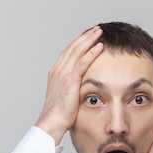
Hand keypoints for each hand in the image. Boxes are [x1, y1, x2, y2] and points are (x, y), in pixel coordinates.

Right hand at [35, 26, 103, 144]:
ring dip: (89, 40)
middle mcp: (57, 71)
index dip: (78, 43)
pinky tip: (99, 46)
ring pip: (77, 51)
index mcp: (55, 74)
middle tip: (96, 29)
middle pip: (72, 48)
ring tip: (100, 32)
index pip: (68, 53)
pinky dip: (91, 53)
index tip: (88, 37)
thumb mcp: (64, 98)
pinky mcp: (70, 81)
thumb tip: (80, 89)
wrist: (52, 122)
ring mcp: (63, 75)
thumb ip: (71, 89)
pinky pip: (82, 63)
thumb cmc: (59, 115)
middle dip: (85, 37)